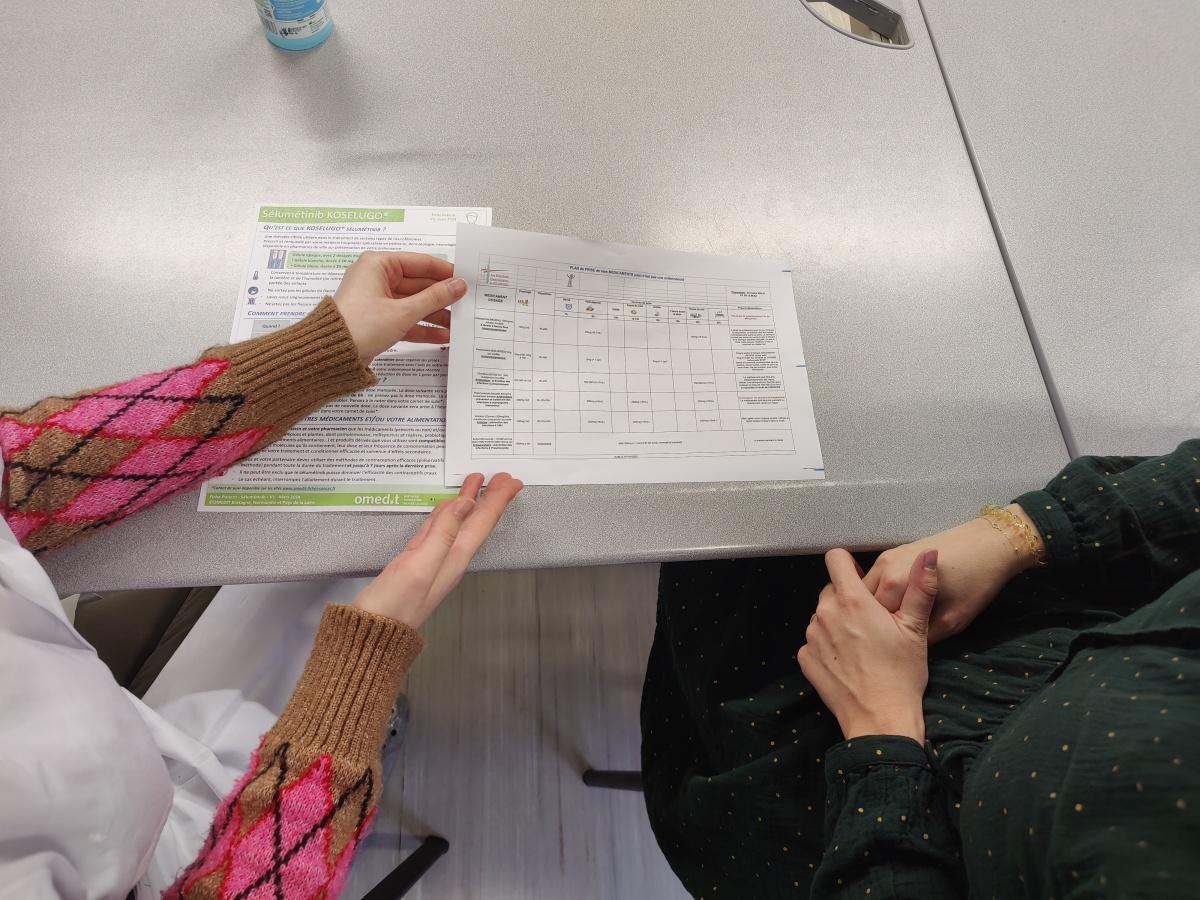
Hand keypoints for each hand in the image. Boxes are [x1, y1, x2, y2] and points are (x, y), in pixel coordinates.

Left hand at [333, 251, 467, 362]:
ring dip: (435, 315)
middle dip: (442, 298)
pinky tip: (442, 336)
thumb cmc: (361, 325)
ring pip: (414, 304)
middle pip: (419, 285)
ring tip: (459, 325)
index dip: (445, 272)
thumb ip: (435, 298)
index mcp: (379, 265)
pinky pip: (405, 319)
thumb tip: (459, 285)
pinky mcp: (378, 320)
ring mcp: (377, 300)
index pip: (420, 263)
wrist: (331, 355)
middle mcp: (377, 278)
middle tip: (467, 305)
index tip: (466, 280)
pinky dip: (422, 327)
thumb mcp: (403, 311)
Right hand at [352, 473, 523, 627]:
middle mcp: (448, 559)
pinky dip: (444, 518)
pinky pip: (436, 533)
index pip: (482, 524)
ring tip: (477, 483)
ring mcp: (431, 561)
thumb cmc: (394, 605)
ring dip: (468, 504)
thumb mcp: (419, 566)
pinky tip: (447, 509)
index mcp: (454, 559)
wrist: (370, 636)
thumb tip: (466, 503)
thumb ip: (442, 534)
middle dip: (489, 499)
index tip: (511, 481)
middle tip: (502, 477)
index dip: (497, 501)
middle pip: (474, 523)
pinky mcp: (413, 563)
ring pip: (457, 525)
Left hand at [798, 548, 938, 742]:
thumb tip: (930, 554)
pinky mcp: (805, 658)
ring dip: (837, 621)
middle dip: (848, 598)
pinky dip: (827, 644)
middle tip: (871, 620)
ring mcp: (811, 636)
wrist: (880, 719)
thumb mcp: (916, 629)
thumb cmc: (902, 673)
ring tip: (862, 643)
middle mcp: (825, 613)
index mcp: (852, 600)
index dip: (848, 564)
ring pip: (822, 615)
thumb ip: (921, 587)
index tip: (862, 579)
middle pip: (830, 589)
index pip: (835, 559)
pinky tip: (848, 660)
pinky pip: (814, 640)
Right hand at [862, 504, 1040, 643]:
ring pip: (864, 591)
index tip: (891, 646)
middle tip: (892, 636)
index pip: (867, 619)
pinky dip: (878, 595)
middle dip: (870, 622)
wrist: (989, 543)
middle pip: (860, 603)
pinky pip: (874, 580)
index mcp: (894, 583)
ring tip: (894, 623)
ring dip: (873, 608)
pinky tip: (898, 606)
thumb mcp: (951, 621)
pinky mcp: (892, 552)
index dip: (878, 636)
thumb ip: (921, 637)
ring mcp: (885, 557)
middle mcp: (883, 567)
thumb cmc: (975, 584)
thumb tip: (900, 649)